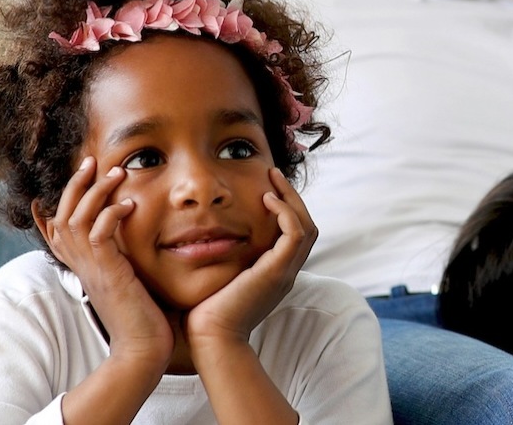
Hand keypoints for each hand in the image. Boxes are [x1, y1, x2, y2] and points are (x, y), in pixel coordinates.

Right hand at [39, 157, 172, 366]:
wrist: (143, 351)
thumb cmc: (143, 320)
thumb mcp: (127, 283)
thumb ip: (122, 261)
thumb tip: (129, 246)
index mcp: (84, 267)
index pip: (57, 229)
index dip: (60, 200)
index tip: (74, 176)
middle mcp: (81, 266)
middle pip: (61, 215)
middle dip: (76, 185)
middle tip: (92, 161)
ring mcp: (91, 270)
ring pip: (75, 219)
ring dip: (95, 191)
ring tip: (117, 172)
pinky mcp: (108, 274)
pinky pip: (97, 235)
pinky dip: (110, 214)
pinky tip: (129, 204)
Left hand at [186, 168, 316, 347]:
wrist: (210, 338)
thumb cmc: (205, 313)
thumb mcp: (219, 278)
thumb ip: (222, 260)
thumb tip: (206, 239)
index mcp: (275, 274)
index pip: (295, 235)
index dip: (285, 208)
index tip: (266, 188)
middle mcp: (286, 273)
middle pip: (306, 226)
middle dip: (291, 197)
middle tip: (272, 175)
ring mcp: (285, 273)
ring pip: (306, 226)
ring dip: (290, 199)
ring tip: (271, 180)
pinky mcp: (277, 272)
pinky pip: (294, 233)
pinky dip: (284, 212)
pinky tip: (265, 200)